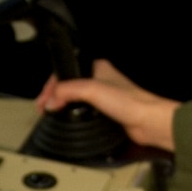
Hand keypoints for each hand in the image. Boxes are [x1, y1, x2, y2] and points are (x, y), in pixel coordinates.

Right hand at [36, 59, 178, 149]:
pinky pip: (83, 113)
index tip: (43, 100)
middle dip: (54, 97)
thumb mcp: (92, 89)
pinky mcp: (106, 113)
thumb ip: (67, 91)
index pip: (65, 74)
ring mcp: (103, 98)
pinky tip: (69, 121)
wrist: (148, 122)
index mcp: (97, 68)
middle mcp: (100, 81)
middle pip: (68, 87)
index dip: (51, 86)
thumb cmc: (131, 102)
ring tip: (52, 115)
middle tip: (44, 109)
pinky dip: (73, 117)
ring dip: (63, 107)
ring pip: (75, 100)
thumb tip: (51, 100)